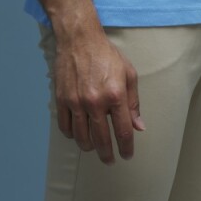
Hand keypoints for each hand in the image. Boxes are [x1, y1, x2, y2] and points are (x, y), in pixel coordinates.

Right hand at [53, 29, 144, 163]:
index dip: (126, 148)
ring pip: (81, 137)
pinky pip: (65, 127)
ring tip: (94, 148)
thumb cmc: (106, 55)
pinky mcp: (62, 99)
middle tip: (110, 160)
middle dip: (107, 154)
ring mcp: (76, 102)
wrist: (80, 39)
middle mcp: (95, 102)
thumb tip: (138, 126)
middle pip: (101, 140)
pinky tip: (78, 134)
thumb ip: (133, 102)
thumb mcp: (129, 74)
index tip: (127, 155)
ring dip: (89, 147)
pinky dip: (72, 135)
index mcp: (115, 95)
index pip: (123, 131)